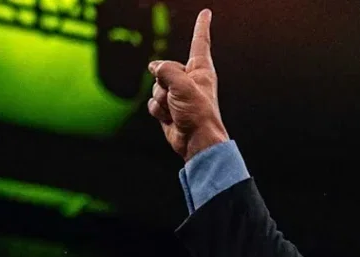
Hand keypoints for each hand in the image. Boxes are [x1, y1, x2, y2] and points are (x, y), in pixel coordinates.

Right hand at [147, 9, 228, 161]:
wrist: (196, 141)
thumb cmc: (198, 113)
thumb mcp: (182, 85)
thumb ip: (166, 70)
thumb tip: (154, 68)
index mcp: (201, 70)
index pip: (200, 42)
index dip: (202, 26)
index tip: (206, 13)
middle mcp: (190, 79)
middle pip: (164, 68)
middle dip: (163, 82)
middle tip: (178, 98)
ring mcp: (178, 94)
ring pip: (155, 86)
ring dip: (160, 99)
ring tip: (176, 110)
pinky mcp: (169, 107)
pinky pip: (152, 102)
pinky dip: (157, 110)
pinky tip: (170, 118)